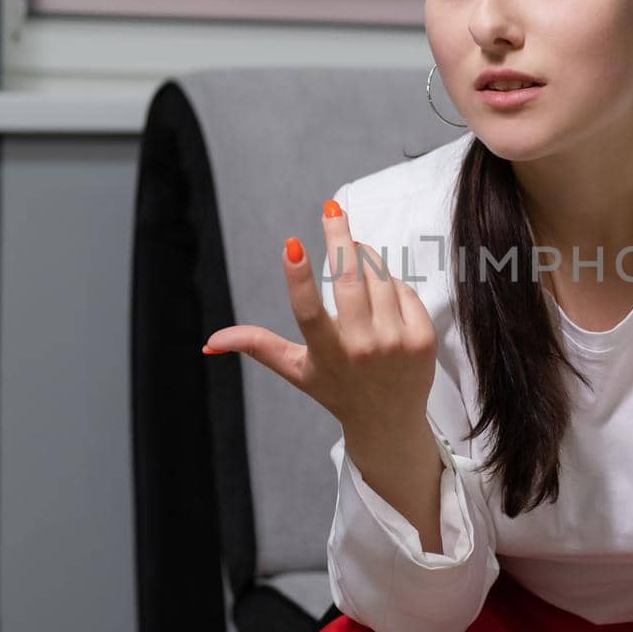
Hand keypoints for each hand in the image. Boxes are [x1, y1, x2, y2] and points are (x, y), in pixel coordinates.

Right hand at [200, 199, 438, 464]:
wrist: (390, 423)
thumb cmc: (337, 389)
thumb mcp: (296, 370)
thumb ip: (257, 346)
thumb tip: (209, 343)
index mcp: (325, 353)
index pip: (307, 311)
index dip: (298, 277)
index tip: (290, 243)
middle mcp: (361, 349)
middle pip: (349, 281)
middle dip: (338, 236)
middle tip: (331, 208)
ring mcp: (396, 344)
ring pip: (379, 278)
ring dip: (366, 259)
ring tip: (357, 254)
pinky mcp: (423, 339)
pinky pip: (405, 290)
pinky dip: (392, 285)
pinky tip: (384, 294)